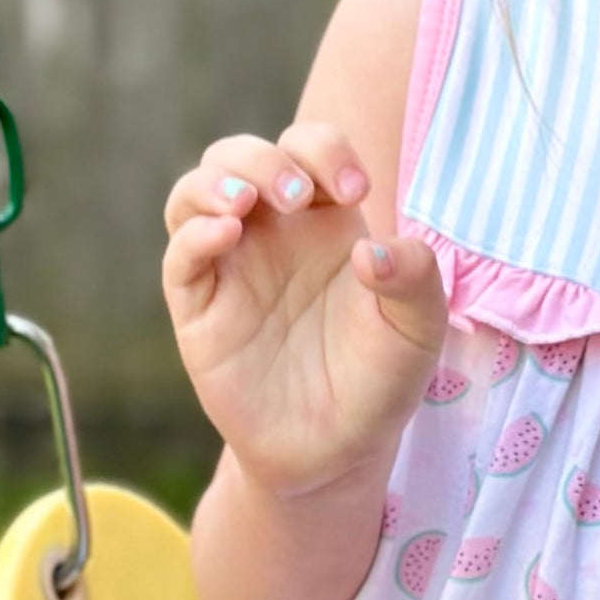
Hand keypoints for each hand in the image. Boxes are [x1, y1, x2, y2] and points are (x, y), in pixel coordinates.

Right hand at [162, 120, 448, 499]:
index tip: (354, 189)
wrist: (339, 451)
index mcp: (325, 220)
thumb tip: (368, 251)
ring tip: (246, 202)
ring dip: (216, 181)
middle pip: (242, 155)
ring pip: (196, 192)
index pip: (309, 148)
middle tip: (298, 197)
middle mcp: (272, 233)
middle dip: (265, 159)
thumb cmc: (380, 380)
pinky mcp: (200, 309)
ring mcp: (231, 267)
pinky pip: (181, 257)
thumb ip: (416, 278)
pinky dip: (194, 234)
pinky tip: (225, 235)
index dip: (325, 149)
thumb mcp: (418, 329)